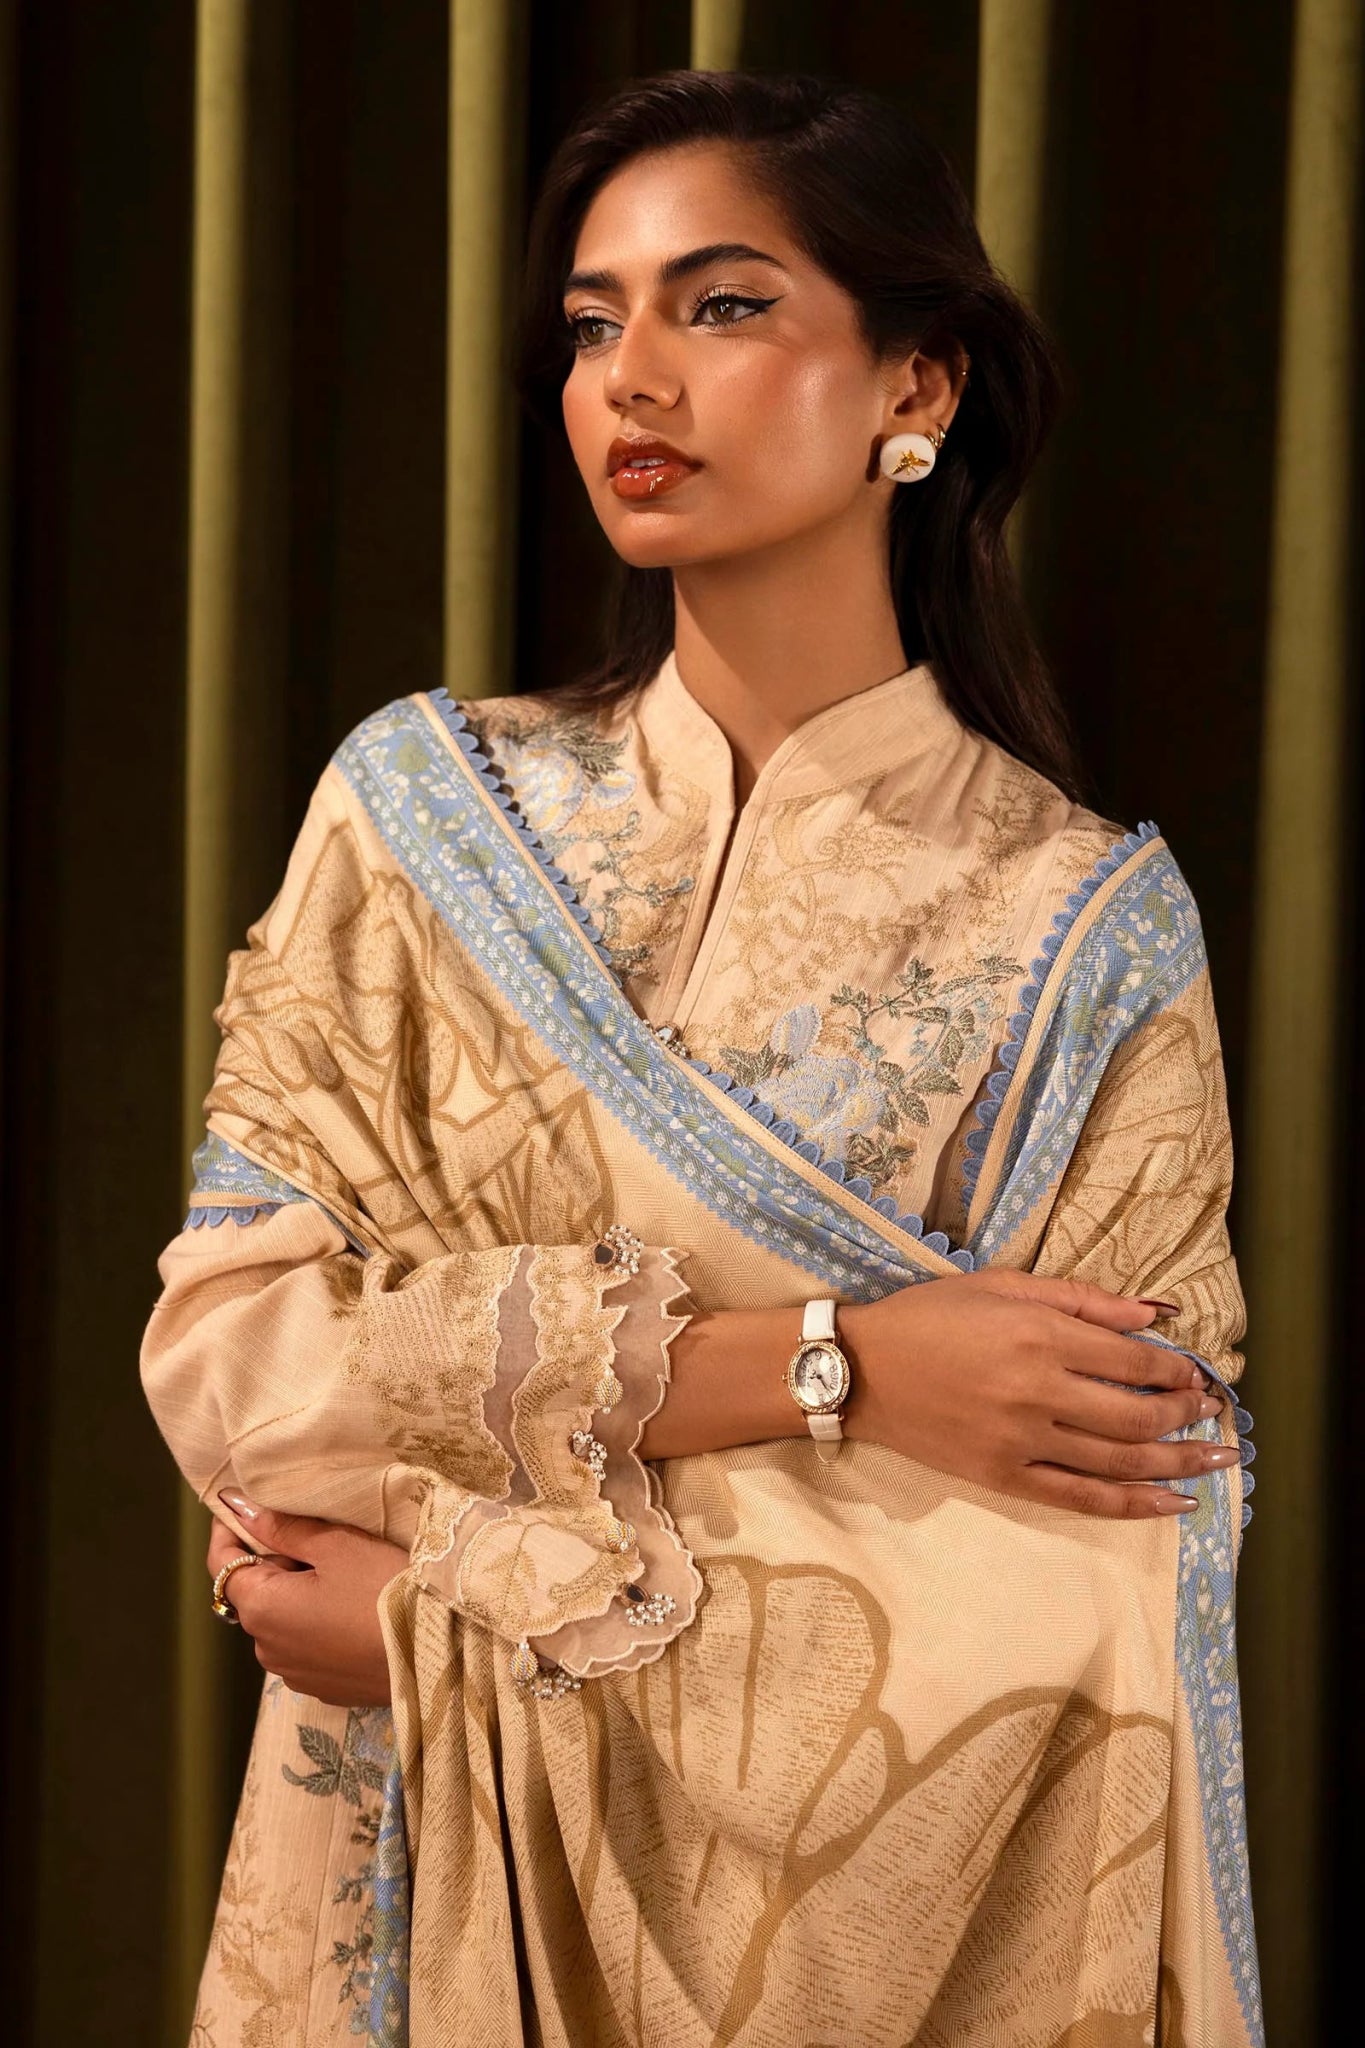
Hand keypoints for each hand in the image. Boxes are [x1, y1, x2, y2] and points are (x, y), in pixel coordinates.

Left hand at [207, 1492, 409, 1705]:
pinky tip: (354, 1607)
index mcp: (261, 1609)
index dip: (228, 1530)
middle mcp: (266, 1648)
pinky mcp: (324, 1687)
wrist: (435, 1653)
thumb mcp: (336, 1546)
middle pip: (256, 1591)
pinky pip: (306, 1644)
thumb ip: (283, 1527)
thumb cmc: (383, 1589)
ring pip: (282, 1619)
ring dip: (298, 1592)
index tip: (245, 1503)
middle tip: (319, 1534)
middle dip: (276, 1560)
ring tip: (343, 1571)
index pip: (222, 1563)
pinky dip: (317, 1621)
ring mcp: (295, 1674)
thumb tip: (239, 1508)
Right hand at [840, 1270, 1233, 1519]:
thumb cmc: (930, 1316)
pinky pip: (1080, 1497)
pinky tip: (1173, 1504)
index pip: (1131, 1359)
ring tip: (1216, 1460)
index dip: (1175, 1371)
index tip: (1198, 1376)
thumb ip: (1080, 1298)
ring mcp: (1021, 1440)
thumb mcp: (1001, 1285)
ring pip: (1118, 1460)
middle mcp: (1037, 1389)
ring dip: (1177, 1461)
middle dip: (1185, 1416)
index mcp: (1038, 1334)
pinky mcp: (1004, 1477)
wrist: (862, 1370)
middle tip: (1213, 1415)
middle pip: (1135, 1414)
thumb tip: (1153, 1315)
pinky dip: (1133, 1504)